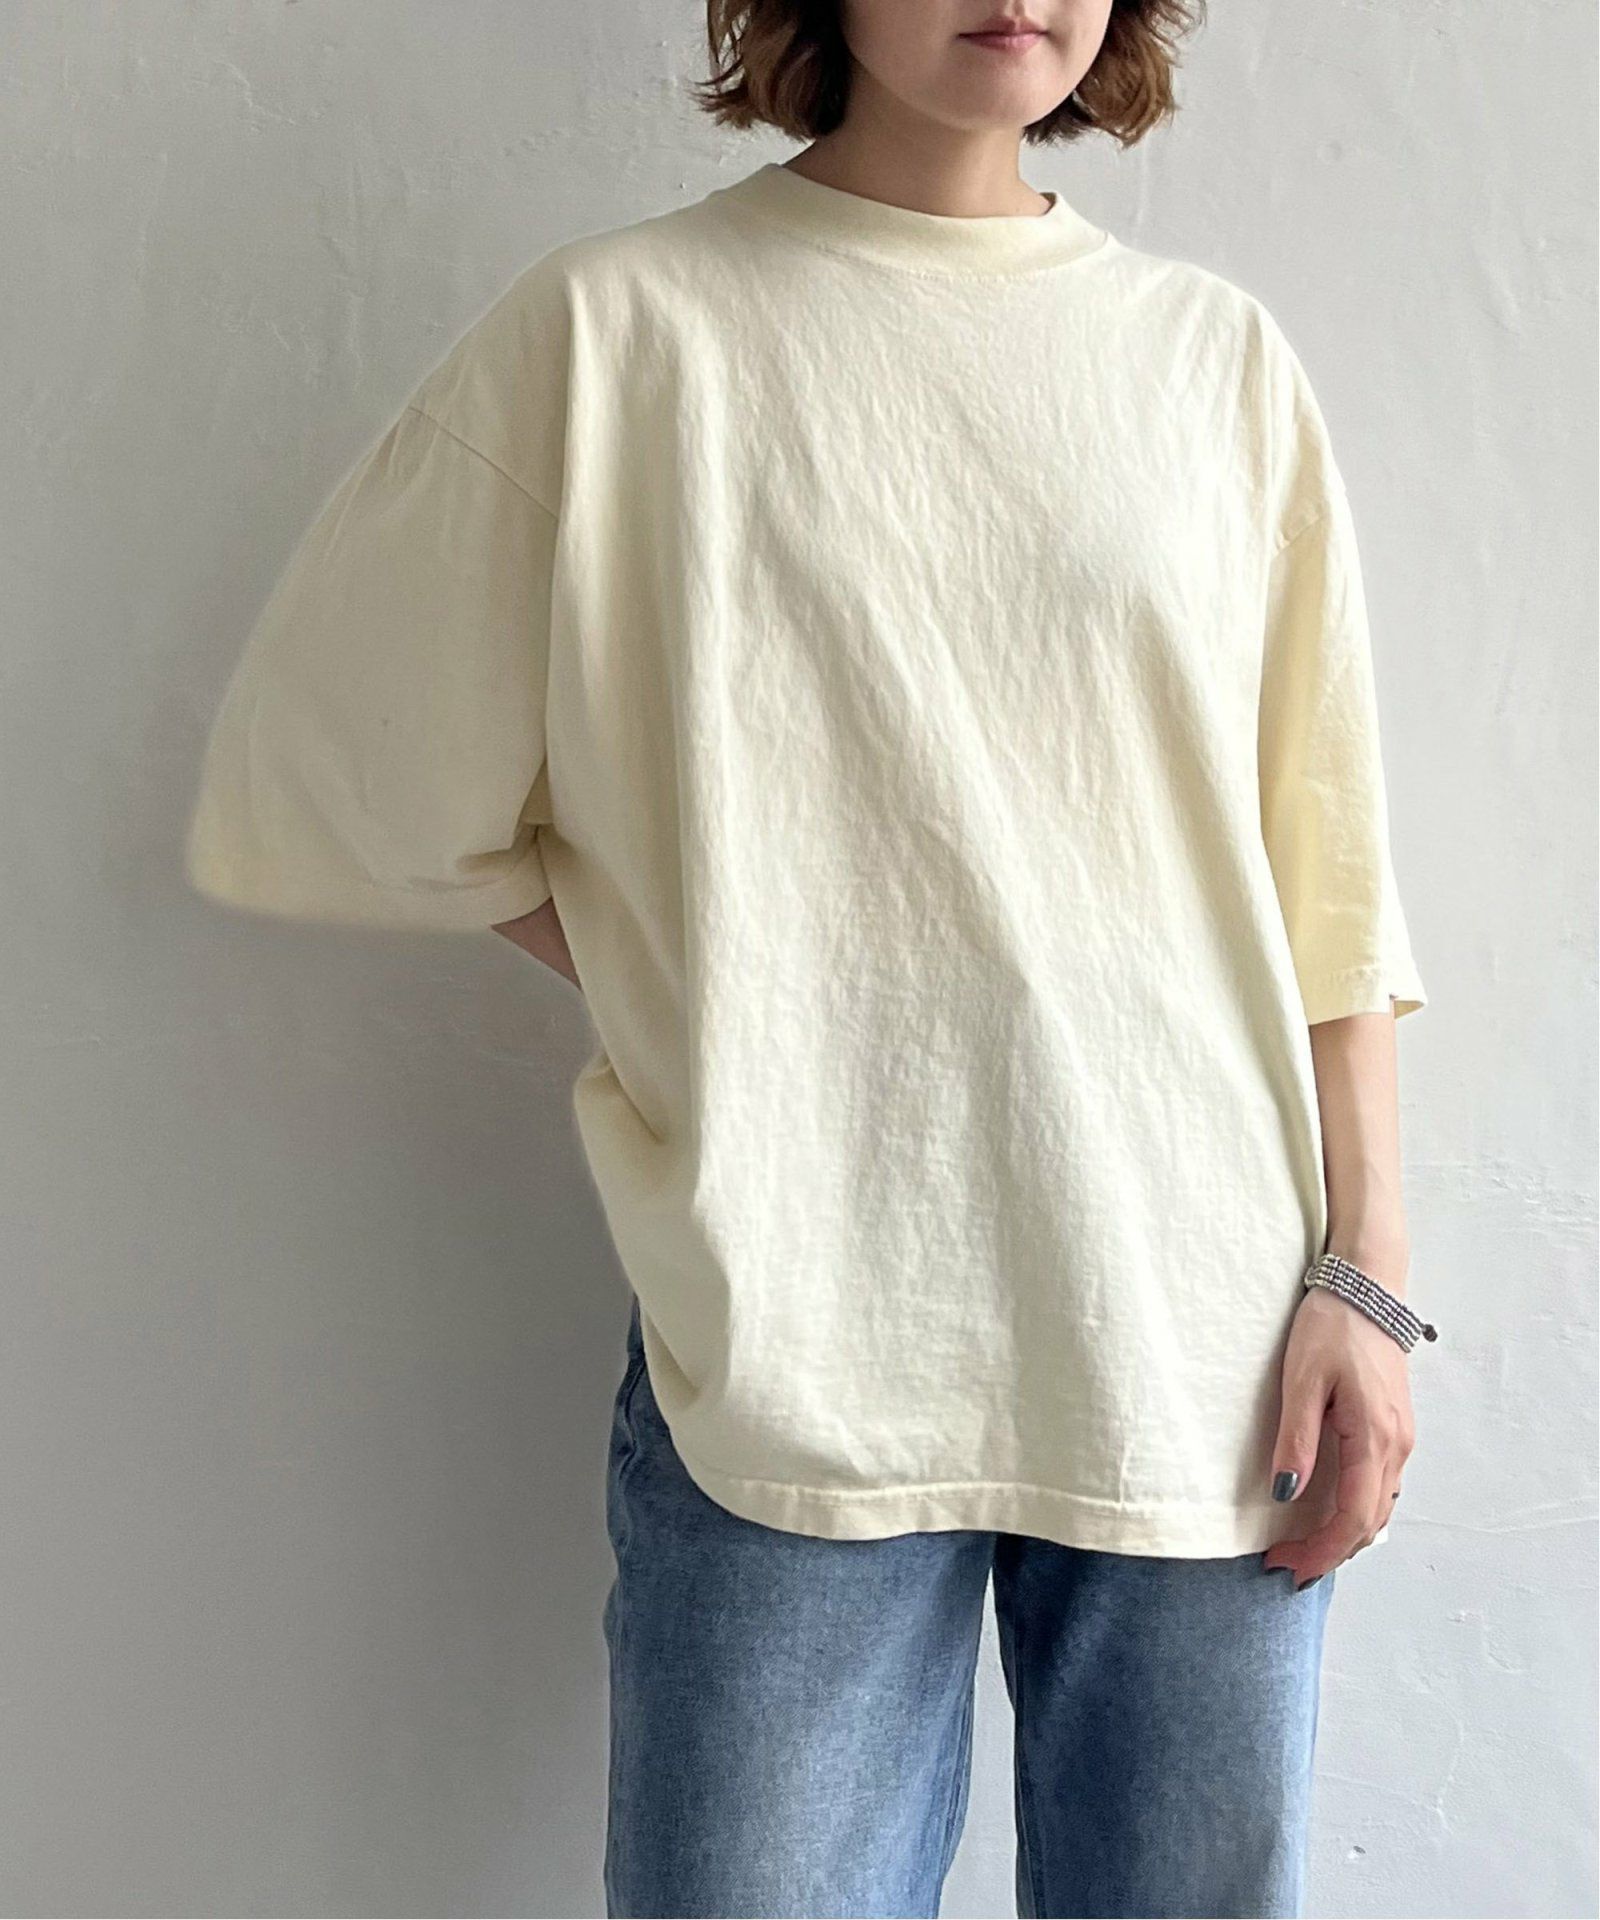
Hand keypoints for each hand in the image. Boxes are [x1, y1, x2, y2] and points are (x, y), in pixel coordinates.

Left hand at [1261, 1273, 1416, 1589]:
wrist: (1368, 1287)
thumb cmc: (1332, 1327)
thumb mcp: (1302, 1381)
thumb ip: (1296, 1440)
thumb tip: (1286, 1494)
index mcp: (1374, 1439)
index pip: (1354, 1519)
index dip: (1322, 1551)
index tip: (1288, 1567)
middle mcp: (1397, 1447)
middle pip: (1369, 1522)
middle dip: (1328, 1550)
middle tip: (1284, 1562)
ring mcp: (1401, 1438)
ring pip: (1378, 1507)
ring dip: (1343, 1533)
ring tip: (1299, 1543)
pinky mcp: (1395, 1428)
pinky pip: (1380, 1485)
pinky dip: (1355, 1509)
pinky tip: (1326, 1509)